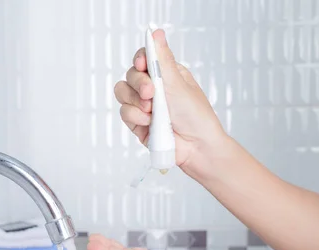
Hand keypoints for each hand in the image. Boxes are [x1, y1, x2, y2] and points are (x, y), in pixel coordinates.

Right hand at [115, 29, 227, 174]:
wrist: (195, 147)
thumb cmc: (195, 116)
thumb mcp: (178, 83)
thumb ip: (163, 59)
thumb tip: (157, 33)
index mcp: (166, 75)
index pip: (145, 58)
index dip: (140, 60)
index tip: (143, 64)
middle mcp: (153, 88)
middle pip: (130, 75)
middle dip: (139, 83)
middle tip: (151, 92)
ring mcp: (143, 105)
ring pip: (122, 93)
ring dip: (136, 101)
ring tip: (152, 111)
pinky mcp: (136, 122)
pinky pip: (124, 112)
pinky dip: (136, 117)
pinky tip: (149, 122)